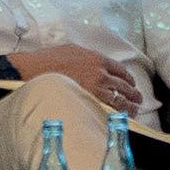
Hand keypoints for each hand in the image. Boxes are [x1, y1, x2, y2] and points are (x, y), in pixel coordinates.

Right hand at [11, 45, 143, 114]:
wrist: (32, 73)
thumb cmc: (47, 61)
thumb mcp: (71, 50)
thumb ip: (86, 57)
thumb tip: (93, 63)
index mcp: (97, 59)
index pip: (120, 69)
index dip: (127, 78)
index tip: (130, 83)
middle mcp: (100, 74)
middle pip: (123, 85)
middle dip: (133, 93)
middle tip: (138, 99)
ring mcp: (95, 90)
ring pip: (120, 99)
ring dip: (129, 105)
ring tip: (134, 110)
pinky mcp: (88, 103)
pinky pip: (109, 111)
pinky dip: (118, 115)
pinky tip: (121, 119)